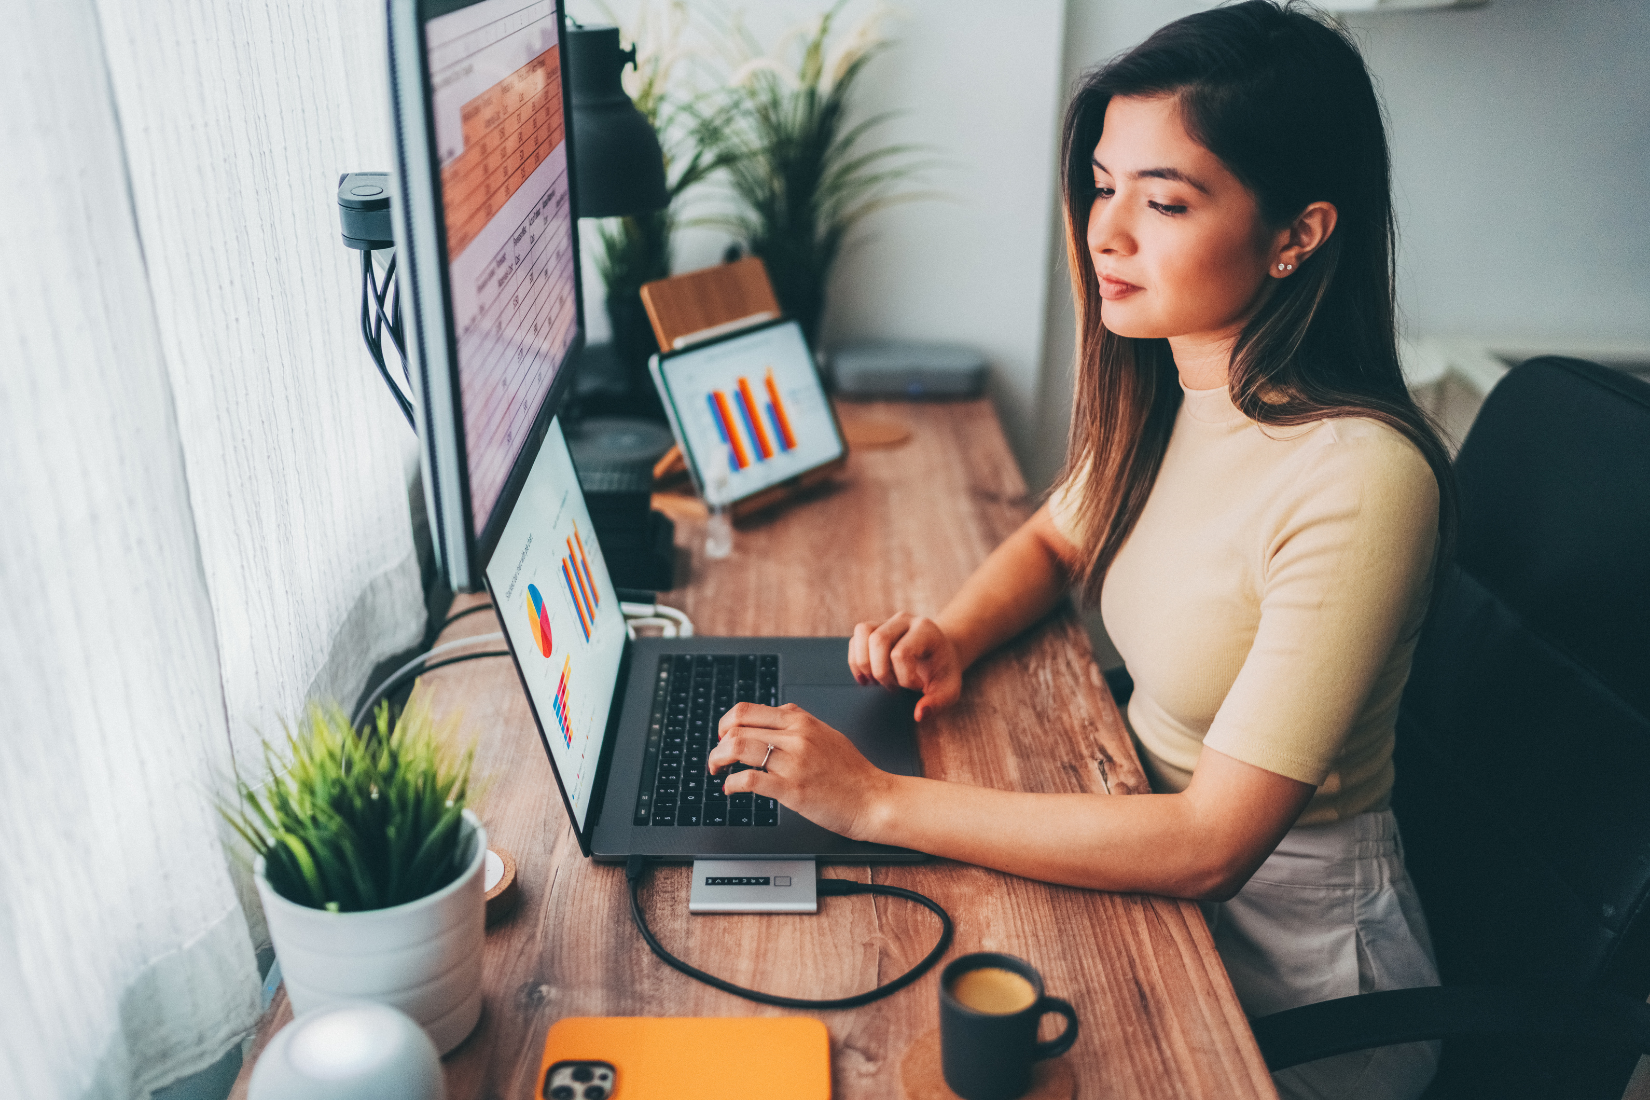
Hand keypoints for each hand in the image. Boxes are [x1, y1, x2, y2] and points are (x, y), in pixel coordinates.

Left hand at [708, 702, 893, 840]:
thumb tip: (777, 712)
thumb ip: (800, 721)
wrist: (873, 799)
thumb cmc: (852, 772)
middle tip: (716, 758)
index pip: (747, 710)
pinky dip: (732, 785)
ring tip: (717, 771)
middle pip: (736, 728)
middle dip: (718, 744)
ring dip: (717, 760)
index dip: (726, 723)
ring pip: (738, 749)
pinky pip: (749, 780)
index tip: (723, 736)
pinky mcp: (792, 789)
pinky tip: (731, 790)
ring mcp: (793, 762)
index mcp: (801, 721)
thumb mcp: (826, 734)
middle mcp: (795, 736)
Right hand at [848, 612, 961, 721]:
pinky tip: (867, 678)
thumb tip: (919, 714)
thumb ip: (938, 702)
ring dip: (863, 663)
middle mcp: (904, 620)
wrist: (940, 653)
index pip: (902, 653)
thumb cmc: (943, 672)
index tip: (917, 687)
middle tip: (893, 687)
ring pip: (862, 632)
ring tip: (874, 681)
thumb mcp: (949, 689)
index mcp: (926, 630)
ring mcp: (887, 621)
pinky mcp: (873, 629)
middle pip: (878, 640)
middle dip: (880, 671)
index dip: (905, 678)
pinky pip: (855, 640)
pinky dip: (856, 662)